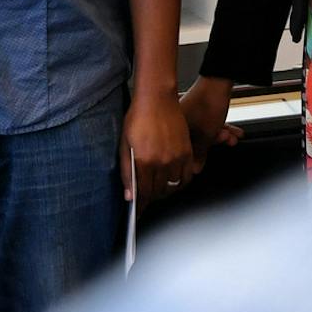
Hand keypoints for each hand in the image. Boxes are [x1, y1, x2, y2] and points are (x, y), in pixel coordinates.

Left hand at [123, 84, 193, 204]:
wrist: (157, 98)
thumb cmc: (137, 118)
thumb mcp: (124, 144)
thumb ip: (126, 172)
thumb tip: (129, 195)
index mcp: (144, 161)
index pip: (144, 192)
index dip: (141, 205)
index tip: (139, 212)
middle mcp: (162, 162)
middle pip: (159, 192)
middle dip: (152, 197)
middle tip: (147, 195)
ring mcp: (176, 157)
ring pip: (173, 187)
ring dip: (165, 191)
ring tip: (158, 187)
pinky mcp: (187, 152)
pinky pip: (187, 177)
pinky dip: (180, 183)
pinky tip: (173, 180)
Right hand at [179, 75, 243, 173]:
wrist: (219, 81)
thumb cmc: (208, 103)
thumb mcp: (206, 136)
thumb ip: (200, 154)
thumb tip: (194, 169)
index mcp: (174, 128)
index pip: (181, 150)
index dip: (195, 157)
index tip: (204, 160)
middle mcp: (178, 121)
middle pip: (195, 141)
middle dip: (214, 143)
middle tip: (223, 140)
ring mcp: (188, 113)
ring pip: (205, 132)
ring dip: (221, 136)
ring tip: (232, 136)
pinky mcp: (199, 108)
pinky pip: (209, 124)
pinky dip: (221, 128)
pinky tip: (232, 131)